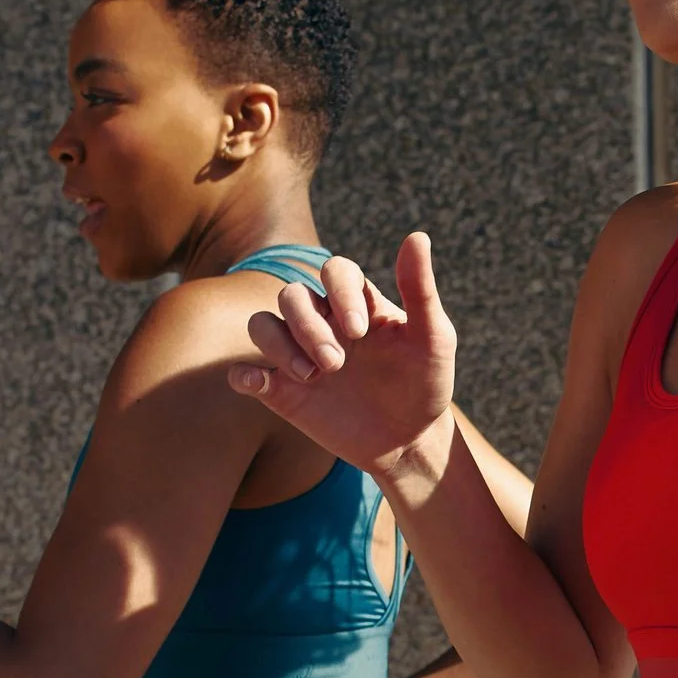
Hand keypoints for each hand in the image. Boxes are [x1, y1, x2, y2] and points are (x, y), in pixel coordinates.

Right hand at [229, 233, 455, 484]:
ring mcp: (299, 354)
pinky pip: (244, 373)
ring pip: (262, 325)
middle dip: (308, 326)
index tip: (360, 332)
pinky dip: (244, 375)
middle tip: (336, 365)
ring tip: (313, 377)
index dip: (340, 292)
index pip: (335, 271)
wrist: (411, 440)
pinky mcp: (283, 392)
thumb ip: (421, 290)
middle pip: (292, 296)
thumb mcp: (434, 339)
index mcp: (357, 303)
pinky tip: (258, 383)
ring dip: (278, 345)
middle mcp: (323, 322)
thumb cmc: (426, 383)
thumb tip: (417, 236)